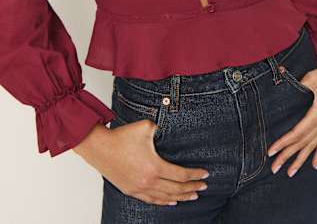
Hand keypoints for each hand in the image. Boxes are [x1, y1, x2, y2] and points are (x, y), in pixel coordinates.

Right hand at [72, 119, 209, 205]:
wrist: (100, 147)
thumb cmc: (122, 136)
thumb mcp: (146, 127)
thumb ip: (161, 128)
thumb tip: (168, 128)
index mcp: (155, 167)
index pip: (181, 175)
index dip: (195, 175)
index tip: (205, 175)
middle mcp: (148, 181)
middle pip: (176, 189)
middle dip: (192, 188)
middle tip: (204, 187)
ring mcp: (139, 188)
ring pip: (165, 197)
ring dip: (180, 197)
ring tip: (192, 196)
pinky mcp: (131, 190)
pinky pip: (151, 200)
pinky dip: (163, 201)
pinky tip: (171, 201)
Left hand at [266, 57, 316, 176]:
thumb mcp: (313, 78)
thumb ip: (298, 84)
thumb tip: (281, 80)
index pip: (297, 133)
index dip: (283, 143)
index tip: (272, 151)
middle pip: (302, 144)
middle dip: (287, 156)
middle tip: (274, 167)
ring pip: (312, 147)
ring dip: (300, 160)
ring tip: (290, 172)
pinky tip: (314, 165)